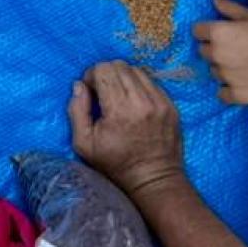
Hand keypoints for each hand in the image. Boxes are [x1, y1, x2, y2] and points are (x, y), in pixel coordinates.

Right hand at [68, 59, 186, 201]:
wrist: (154, 180)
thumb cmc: (116, 164)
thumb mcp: (84, 144)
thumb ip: (76, 110)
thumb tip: (79, 85)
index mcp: (119, 110)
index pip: (103, 70)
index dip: (92, 76)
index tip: (91, 91)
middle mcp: (142, 101)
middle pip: (119, 66)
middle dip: (106, 74)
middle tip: (103, 93)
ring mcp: (160, 102)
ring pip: (136, 70)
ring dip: (123, 78)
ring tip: (119, 96)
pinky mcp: (171, 106)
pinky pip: (151, 82)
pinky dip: (139, 86)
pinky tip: (135, 103)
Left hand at [194, 0, 247, 105]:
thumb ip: (230, 8)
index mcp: (218, 33)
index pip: (198, 31)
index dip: (207, 31)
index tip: (218, 32)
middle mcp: (217, 55)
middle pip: (204, 51)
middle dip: (214, 49)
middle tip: (233, 49)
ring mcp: (226, 76)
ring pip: (214, 71)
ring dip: (223, 68)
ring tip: (242, 66)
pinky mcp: (237, 94)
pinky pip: (223, 94)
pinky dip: (228, 90)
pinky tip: (241, 84)